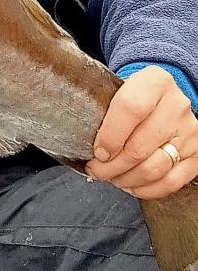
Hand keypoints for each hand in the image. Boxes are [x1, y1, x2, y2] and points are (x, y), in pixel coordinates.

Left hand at [86, 65, 197, 198]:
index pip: (131, 108)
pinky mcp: (197, 153)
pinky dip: (147, 189)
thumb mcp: (118, 89)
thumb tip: (84, 143)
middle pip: (140, 146)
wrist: (162, 97)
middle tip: (96, 170)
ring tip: (112, 178)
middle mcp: (177, 105)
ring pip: (155, 168)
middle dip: (112, 166)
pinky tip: (131, 185)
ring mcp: (190, 131)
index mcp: (156, 81)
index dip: (110, 135)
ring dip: (127, 179)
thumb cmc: (133, 96)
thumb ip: (104, 109)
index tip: (97, 152)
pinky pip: (171, 182)